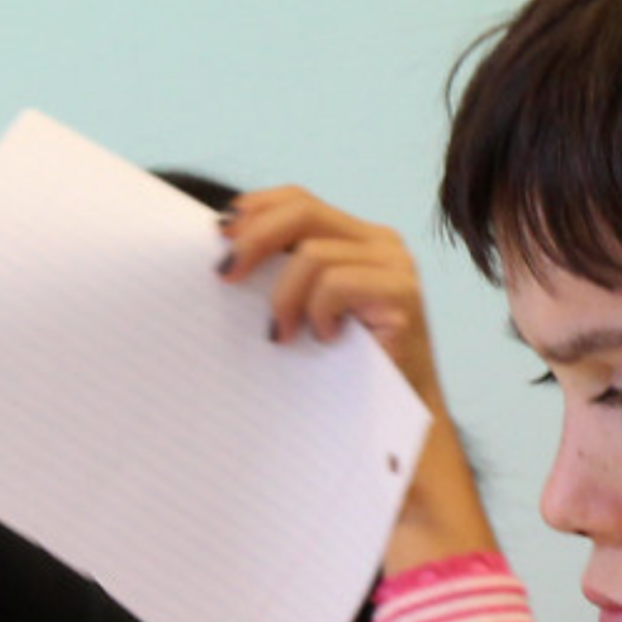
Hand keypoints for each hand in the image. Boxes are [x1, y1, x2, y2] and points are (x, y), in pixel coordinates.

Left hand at [220, 187, 443, 408]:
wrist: (390, 421)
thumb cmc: (341, 369)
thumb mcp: (301, 310)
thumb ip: (279, 275)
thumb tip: (222, 250)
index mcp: (356, 238)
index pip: (298, 200)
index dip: (255, 209)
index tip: (218, 237)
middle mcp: (380, 242)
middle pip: (303, 211)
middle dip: (254, 239)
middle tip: (225, 274)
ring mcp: (395, 266)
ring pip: (313, 253)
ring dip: (284, 297)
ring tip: (282, 335)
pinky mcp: (402, 295)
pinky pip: (336, 284)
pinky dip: (317, 313)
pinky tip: (325, 339)